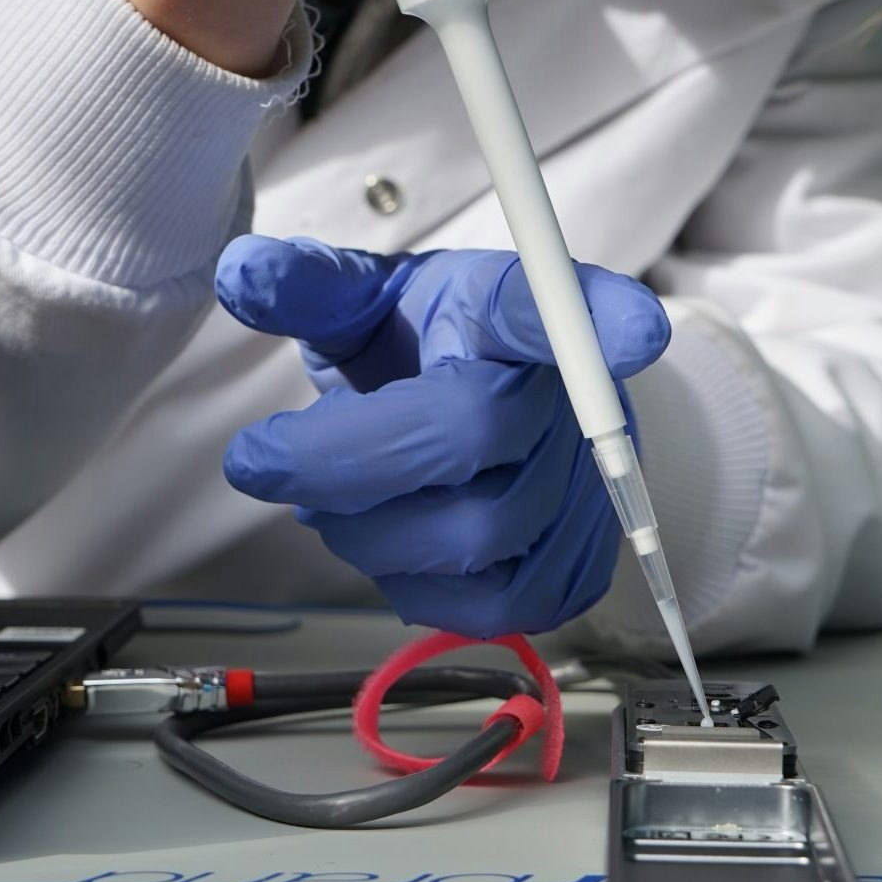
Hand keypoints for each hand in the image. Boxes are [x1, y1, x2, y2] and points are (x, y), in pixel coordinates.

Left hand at [217, 237, 671, 636]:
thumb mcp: (367, 300)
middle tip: (277, 464)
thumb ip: (311, 286)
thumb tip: (245, 273)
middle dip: (342, 467)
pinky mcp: (580, 566)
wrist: (491, 408)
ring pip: (472, 540)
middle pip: (470, 436)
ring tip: (336, 504)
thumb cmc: (426, 349)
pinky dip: (416, 589)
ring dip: (366, 536)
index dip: (605, 321)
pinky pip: (495, 608)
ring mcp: (589, 488)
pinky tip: (393, 544)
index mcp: (514, 308)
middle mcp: (573, 394)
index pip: (560, 305)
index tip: (636, 331)